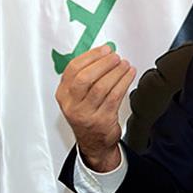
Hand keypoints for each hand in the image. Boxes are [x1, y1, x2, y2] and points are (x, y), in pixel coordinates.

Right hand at [55, 44, 135, 171]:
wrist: (94, 142)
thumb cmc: (88, 114)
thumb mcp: (78, 97)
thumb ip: (85, 76)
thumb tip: (104, 53)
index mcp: (63, 94)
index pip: (73, 69)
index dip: (91, 56)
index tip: (105, 49)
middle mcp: (72, 105)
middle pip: (85, 78)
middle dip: (103, 63)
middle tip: (116, 57)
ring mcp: (86, 114)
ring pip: (101, 87)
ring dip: (116, 72)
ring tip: (125, 64)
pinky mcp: (102, 120)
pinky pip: (114, 96)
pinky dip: (124, 82)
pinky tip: (130, 74)